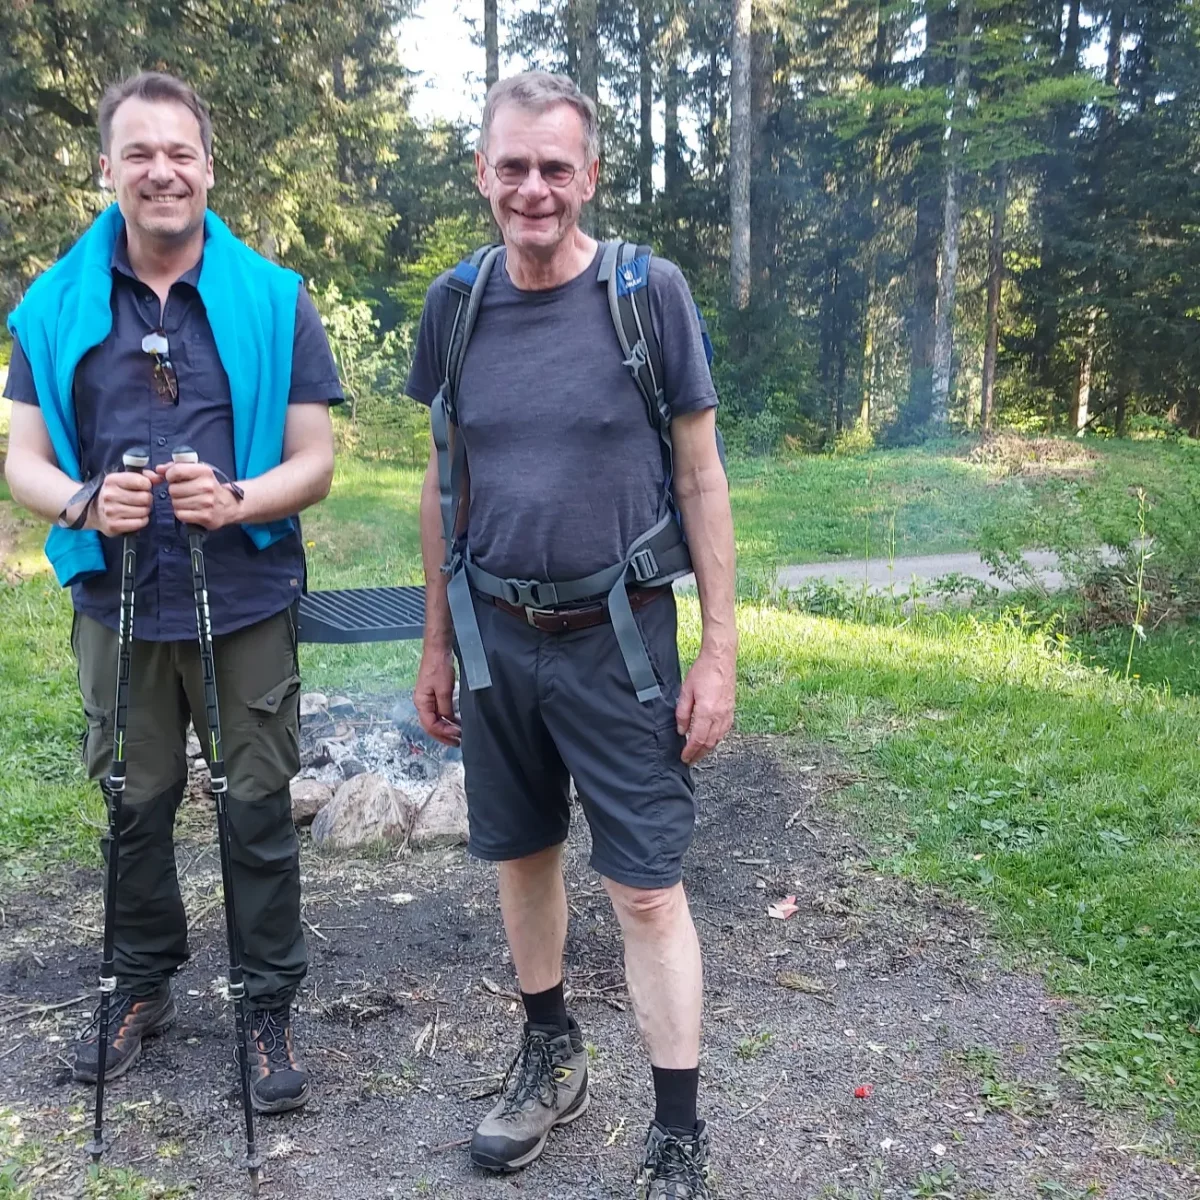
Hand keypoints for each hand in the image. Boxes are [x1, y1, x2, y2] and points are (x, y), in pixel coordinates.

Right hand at [87, 469, 153, 535]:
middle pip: (145, 498)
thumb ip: (145, 475)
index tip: (142, 488)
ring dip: (145, 510)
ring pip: (144, 511)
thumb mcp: (125, 479)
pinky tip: (135, 517)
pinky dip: (142, 520)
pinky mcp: (114, 525)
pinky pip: (140, 522)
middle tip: (141, 500)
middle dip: (147, 499)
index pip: (142, 482)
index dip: (147, 486)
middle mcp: (110, 495)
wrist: (93, 511)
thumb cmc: (115, 493)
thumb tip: (159, 478)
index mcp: (112, 480)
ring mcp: (111, 511)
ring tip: (137, 508)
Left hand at [155, 461, 240, 530]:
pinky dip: (182, 513)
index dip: (170, 476)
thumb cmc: (209, 487)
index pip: (175, 471)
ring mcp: (207, 502)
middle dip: (175, 492)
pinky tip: (190, 510)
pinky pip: (180, 514)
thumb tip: (156, 471)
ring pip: (175, 503)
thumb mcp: (196, 472)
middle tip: (185, 492)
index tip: (175, 479)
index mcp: (204, 471)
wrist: (229, 505)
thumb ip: (174, 468)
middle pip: (173, 489)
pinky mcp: (205, 516)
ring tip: (188, 502)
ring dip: (178, 503)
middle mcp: (207, 486)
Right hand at [414, 646, 461, 746]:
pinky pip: (439, 712)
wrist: (438, 650)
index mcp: (421, 703)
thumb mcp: (444, 689)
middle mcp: (422, 703)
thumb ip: (445, 708)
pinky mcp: (434, 695)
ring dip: (446, 728)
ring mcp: (428, 699)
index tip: (457, 736)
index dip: (444, 733)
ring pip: (436, 720)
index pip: (430, 726)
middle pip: (431, 726)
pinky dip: (448, 719)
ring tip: (459, 735)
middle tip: (458, 742)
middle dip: (444, 735)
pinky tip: (457, 722)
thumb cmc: (439, 667)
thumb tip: (448, 721)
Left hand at [675, 645, 735, 764]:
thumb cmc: (703, 671)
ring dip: (708, 748)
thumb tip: (681, 730)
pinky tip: (711, 739)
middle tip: (690, 760)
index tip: (684, 758)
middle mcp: (719, 716)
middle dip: (699, 754)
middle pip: (709, 743)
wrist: (720, 658)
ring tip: (699, 753)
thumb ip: (682, 713)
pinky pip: (724, 730)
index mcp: (707, 712)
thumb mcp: (686, 691)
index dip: (690, 752)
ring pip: (718, 739)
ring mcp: (727, 713)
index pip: (697, 740)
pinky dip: (716, 739)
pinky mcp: (731, 709)